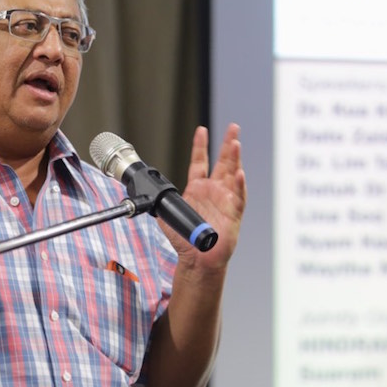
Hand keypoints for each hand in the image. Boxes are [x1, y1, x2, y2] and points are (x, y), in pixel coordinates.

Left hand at [161, 124, 246, 272]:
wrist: (197, 259)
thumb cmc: (185, 240)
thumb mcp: (167, 216)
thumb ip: (161, 202)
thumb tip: (148, 196)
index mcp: (198, 188)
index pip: (200, 161)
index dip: (200, 145)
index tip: (201, 130)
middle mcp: (214, 191)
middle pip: (223, 162)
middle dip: (228, 144)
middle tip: (233, 128)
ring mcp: (225, 200)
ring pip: (233, 174)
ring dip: (235, 159)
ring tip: (235, 143)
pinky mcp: (233, 213)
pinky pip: (238, 196)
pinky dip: (239, 185)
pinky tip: (239, 173)